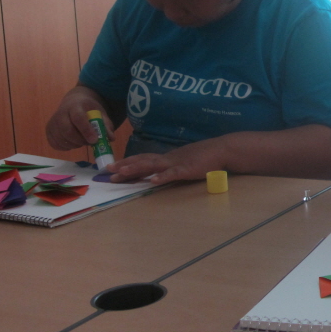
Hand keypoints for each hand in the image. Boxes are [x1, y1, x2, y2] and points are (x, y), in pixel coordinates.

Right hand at [46, 87, 115, 150]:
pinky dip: (66, 147)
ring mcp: (53, 122)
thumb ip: (105, 125)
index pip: (78, 118)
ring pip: (61, 139)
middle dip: (80, 140)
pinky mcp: (48, 130)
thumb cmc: (88, 109)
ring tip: (83, 141)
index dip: (86, 131)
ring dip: (74, 144)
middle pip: (67, 131)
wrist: (74, 102)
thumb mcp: (100, 113)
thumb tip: (110, 138)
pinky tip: (73, 143)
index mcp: (75, 106)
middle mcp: (61, 113)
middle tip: (90, 142)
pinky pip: (55, 144)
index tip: (95, 140)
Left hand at [105, 138, 226, 184]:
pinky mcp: (188, 169)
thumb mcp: (184, 161)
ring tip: (122, 173)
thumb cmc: (205, 157)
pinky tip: (154, 181)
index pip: (143, 159)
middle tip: (108, 171)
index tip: (112, 167)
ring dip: (137, 169)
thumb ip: (172, 166)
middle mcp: (168, 159)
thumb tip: (159, 173)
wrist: (222, 150)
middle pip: (143, 161)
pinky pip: (173, 174)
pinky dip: (163, 177)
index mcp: (167, 158)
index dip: (127, 162)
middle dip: (125, 166)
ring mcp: (177, 163)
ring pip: (153, 165)